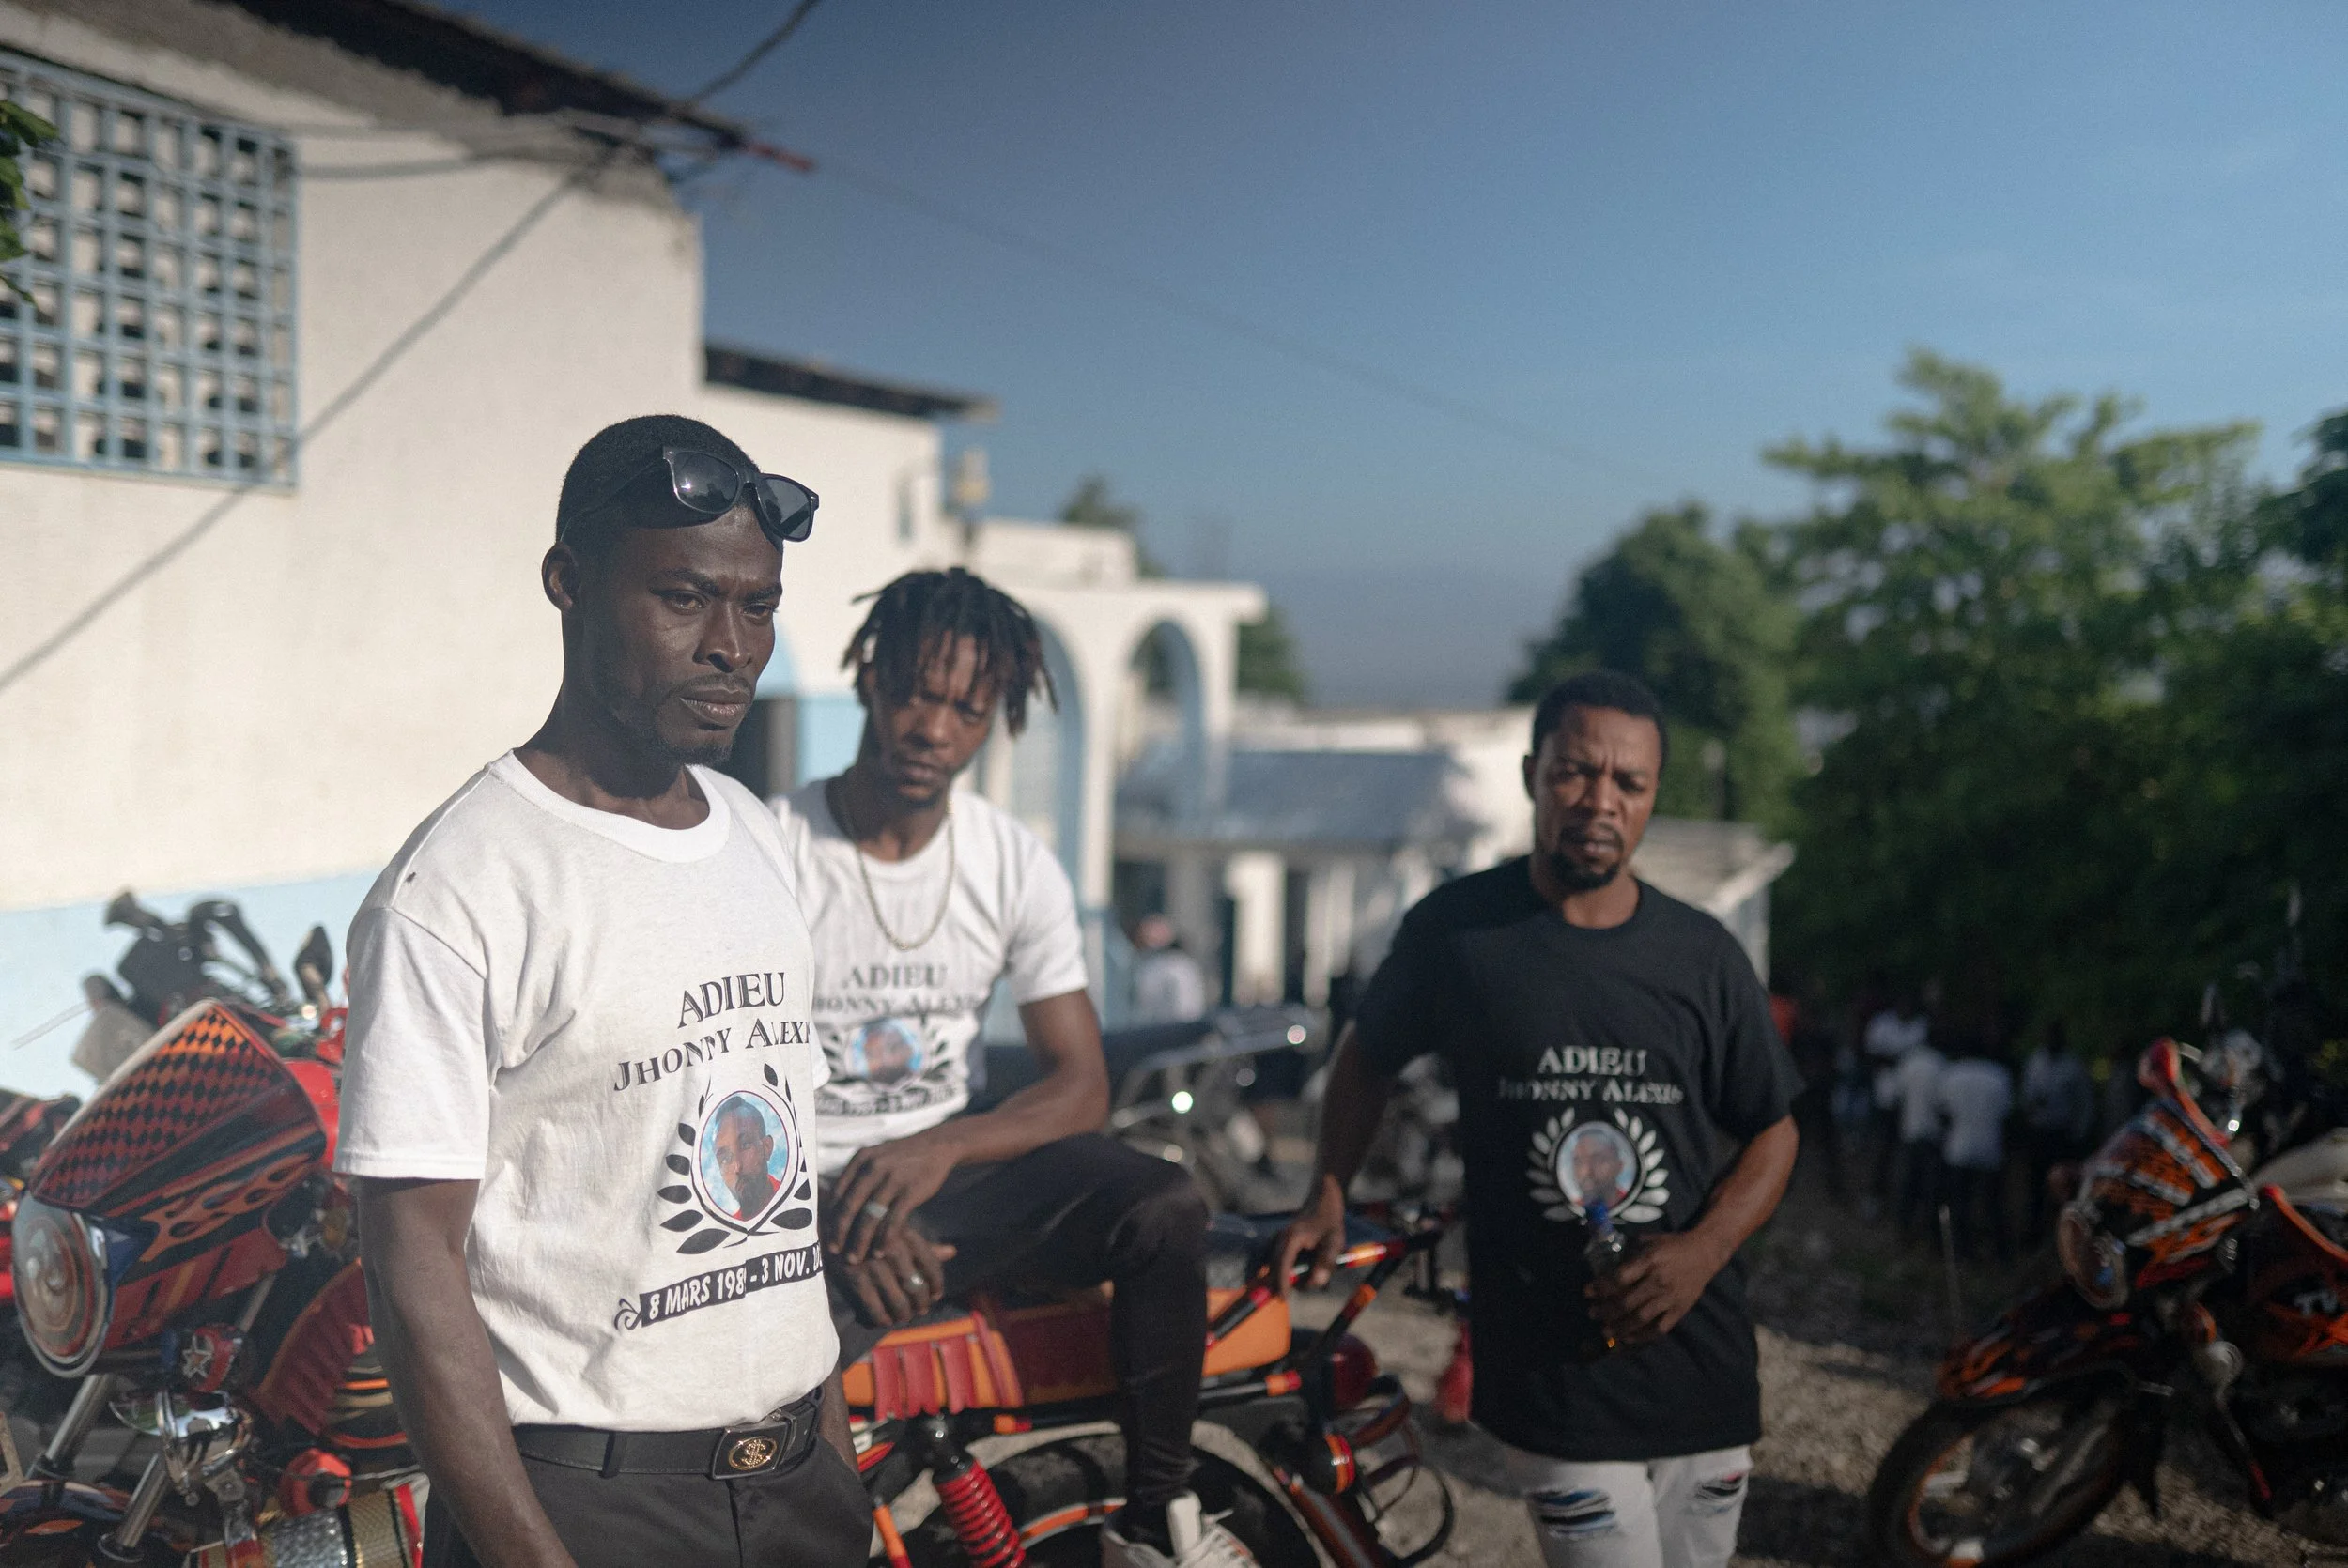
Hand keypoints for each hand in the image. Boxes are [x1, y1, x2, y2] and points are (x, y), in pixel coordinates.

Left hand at [828, 1133, 960, 1262]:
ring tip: (856, 1258)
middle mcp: (873, 1167)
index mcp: (860, 1159)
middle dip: (840, 1233)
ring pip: (869, 1217)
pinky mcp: (910, 1191)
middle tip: (835, 1252)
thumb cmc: (902, 1158)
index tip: (825, 1235)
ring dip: (860, 1241)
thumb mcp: (876, 1157)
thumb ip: (858, 1176)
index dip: (829, 1217)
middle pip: (849, 1207)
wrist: (936, 1146)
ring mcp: (892, 1179)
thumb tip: (835, 1205)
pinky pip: (893, 1221)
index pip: (837, 1193)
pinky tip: (880, 1251)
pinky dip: (885, 1239)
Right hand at [833, 1227, 957, 1326]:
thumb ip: (925, 1246)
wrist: (832, 1224)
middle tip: (920, 1310)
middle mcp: (893, 1252)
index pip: (932, 1266)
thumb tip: (953, 1252)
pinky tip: (884, 1320)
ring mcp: (874, 1267)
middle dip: (921, 1304)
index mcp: (906, 1237)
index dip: (937, 1285)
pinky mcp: (855, 1280)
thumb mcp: (898, 1231)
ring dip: (904, 1315)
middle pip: (917, 1288)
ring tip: (904, 1316)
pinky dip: (882, 1318)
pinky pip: (875, 1308)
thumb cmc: (871, 1230)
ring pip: (899, 1302)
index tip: (936, 1295)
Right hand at [1269, 1174, 1348, 1296]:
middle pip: (1276, 1267)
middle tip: (1304, 1287)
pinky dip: (1290, 1267)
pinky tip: (1307, 1269)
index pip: (1281, 1266)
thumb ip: (1327, 1262)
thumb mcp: (1334, 1241)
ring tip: (1310, 1278)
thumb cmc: (1330, 1219)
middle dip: (1287, 1281)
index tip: (1284, 1298)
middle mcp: (1282, 1239)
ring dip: (1289, 1274)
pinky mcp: (1284, 1241)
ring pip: (1279, 1263)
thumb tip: (1317, 1282)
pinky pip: (1283, 1258)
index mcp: (1292, 1239)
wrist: (1324, 1198)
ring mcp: (1281, 1239)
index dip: (1281, 1284)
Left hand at [1586, 1230, 1726, 1347]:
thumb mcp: (1646, 1240)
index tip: (1587, 1292)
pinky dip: (1642, 1337)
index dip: (1601, 1288)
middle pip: (1627, 1302)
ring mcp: (1670, 1298)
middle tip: (1592, 1313)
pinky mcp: (1679, 1310)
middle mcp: (1658, 1281)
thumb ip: (1626, 1254)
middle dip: (1605, 1311)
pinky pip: (1659, 1329)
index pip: (1619, 1278)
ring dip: (1619, 1327)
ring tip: (1605, 1330)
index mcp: (1649, 1261)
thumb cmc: (1669, 1245)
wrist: (1703, 1253)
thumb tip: (1603, 1268)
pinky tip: (1628, 1338)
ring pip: (1641, 1319)